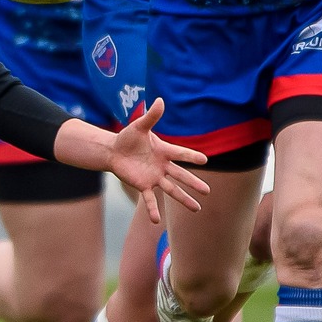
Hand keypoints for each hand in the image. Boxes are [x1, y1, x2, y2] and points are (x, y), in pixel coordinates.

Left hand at [107, 98, 209, 222]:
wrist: (114, 151)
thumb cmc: (128, 138)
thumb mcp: (139, 126)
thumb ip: (151, 116)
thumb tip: (160, 100)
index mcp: (164, 151)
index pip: (181, 154)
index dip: (192, 156)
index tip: (205, 160)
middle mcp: (162, 166)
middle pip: (181, 176)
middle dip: (194, 184)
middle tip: (208, 192)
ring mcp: (154, 177)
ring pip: (172, 190)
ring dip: (183, 199)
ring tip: (197, 209)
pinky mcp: (143, 185)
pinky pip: (149, 199)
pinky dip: (153, 209)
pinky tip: (157, 221)